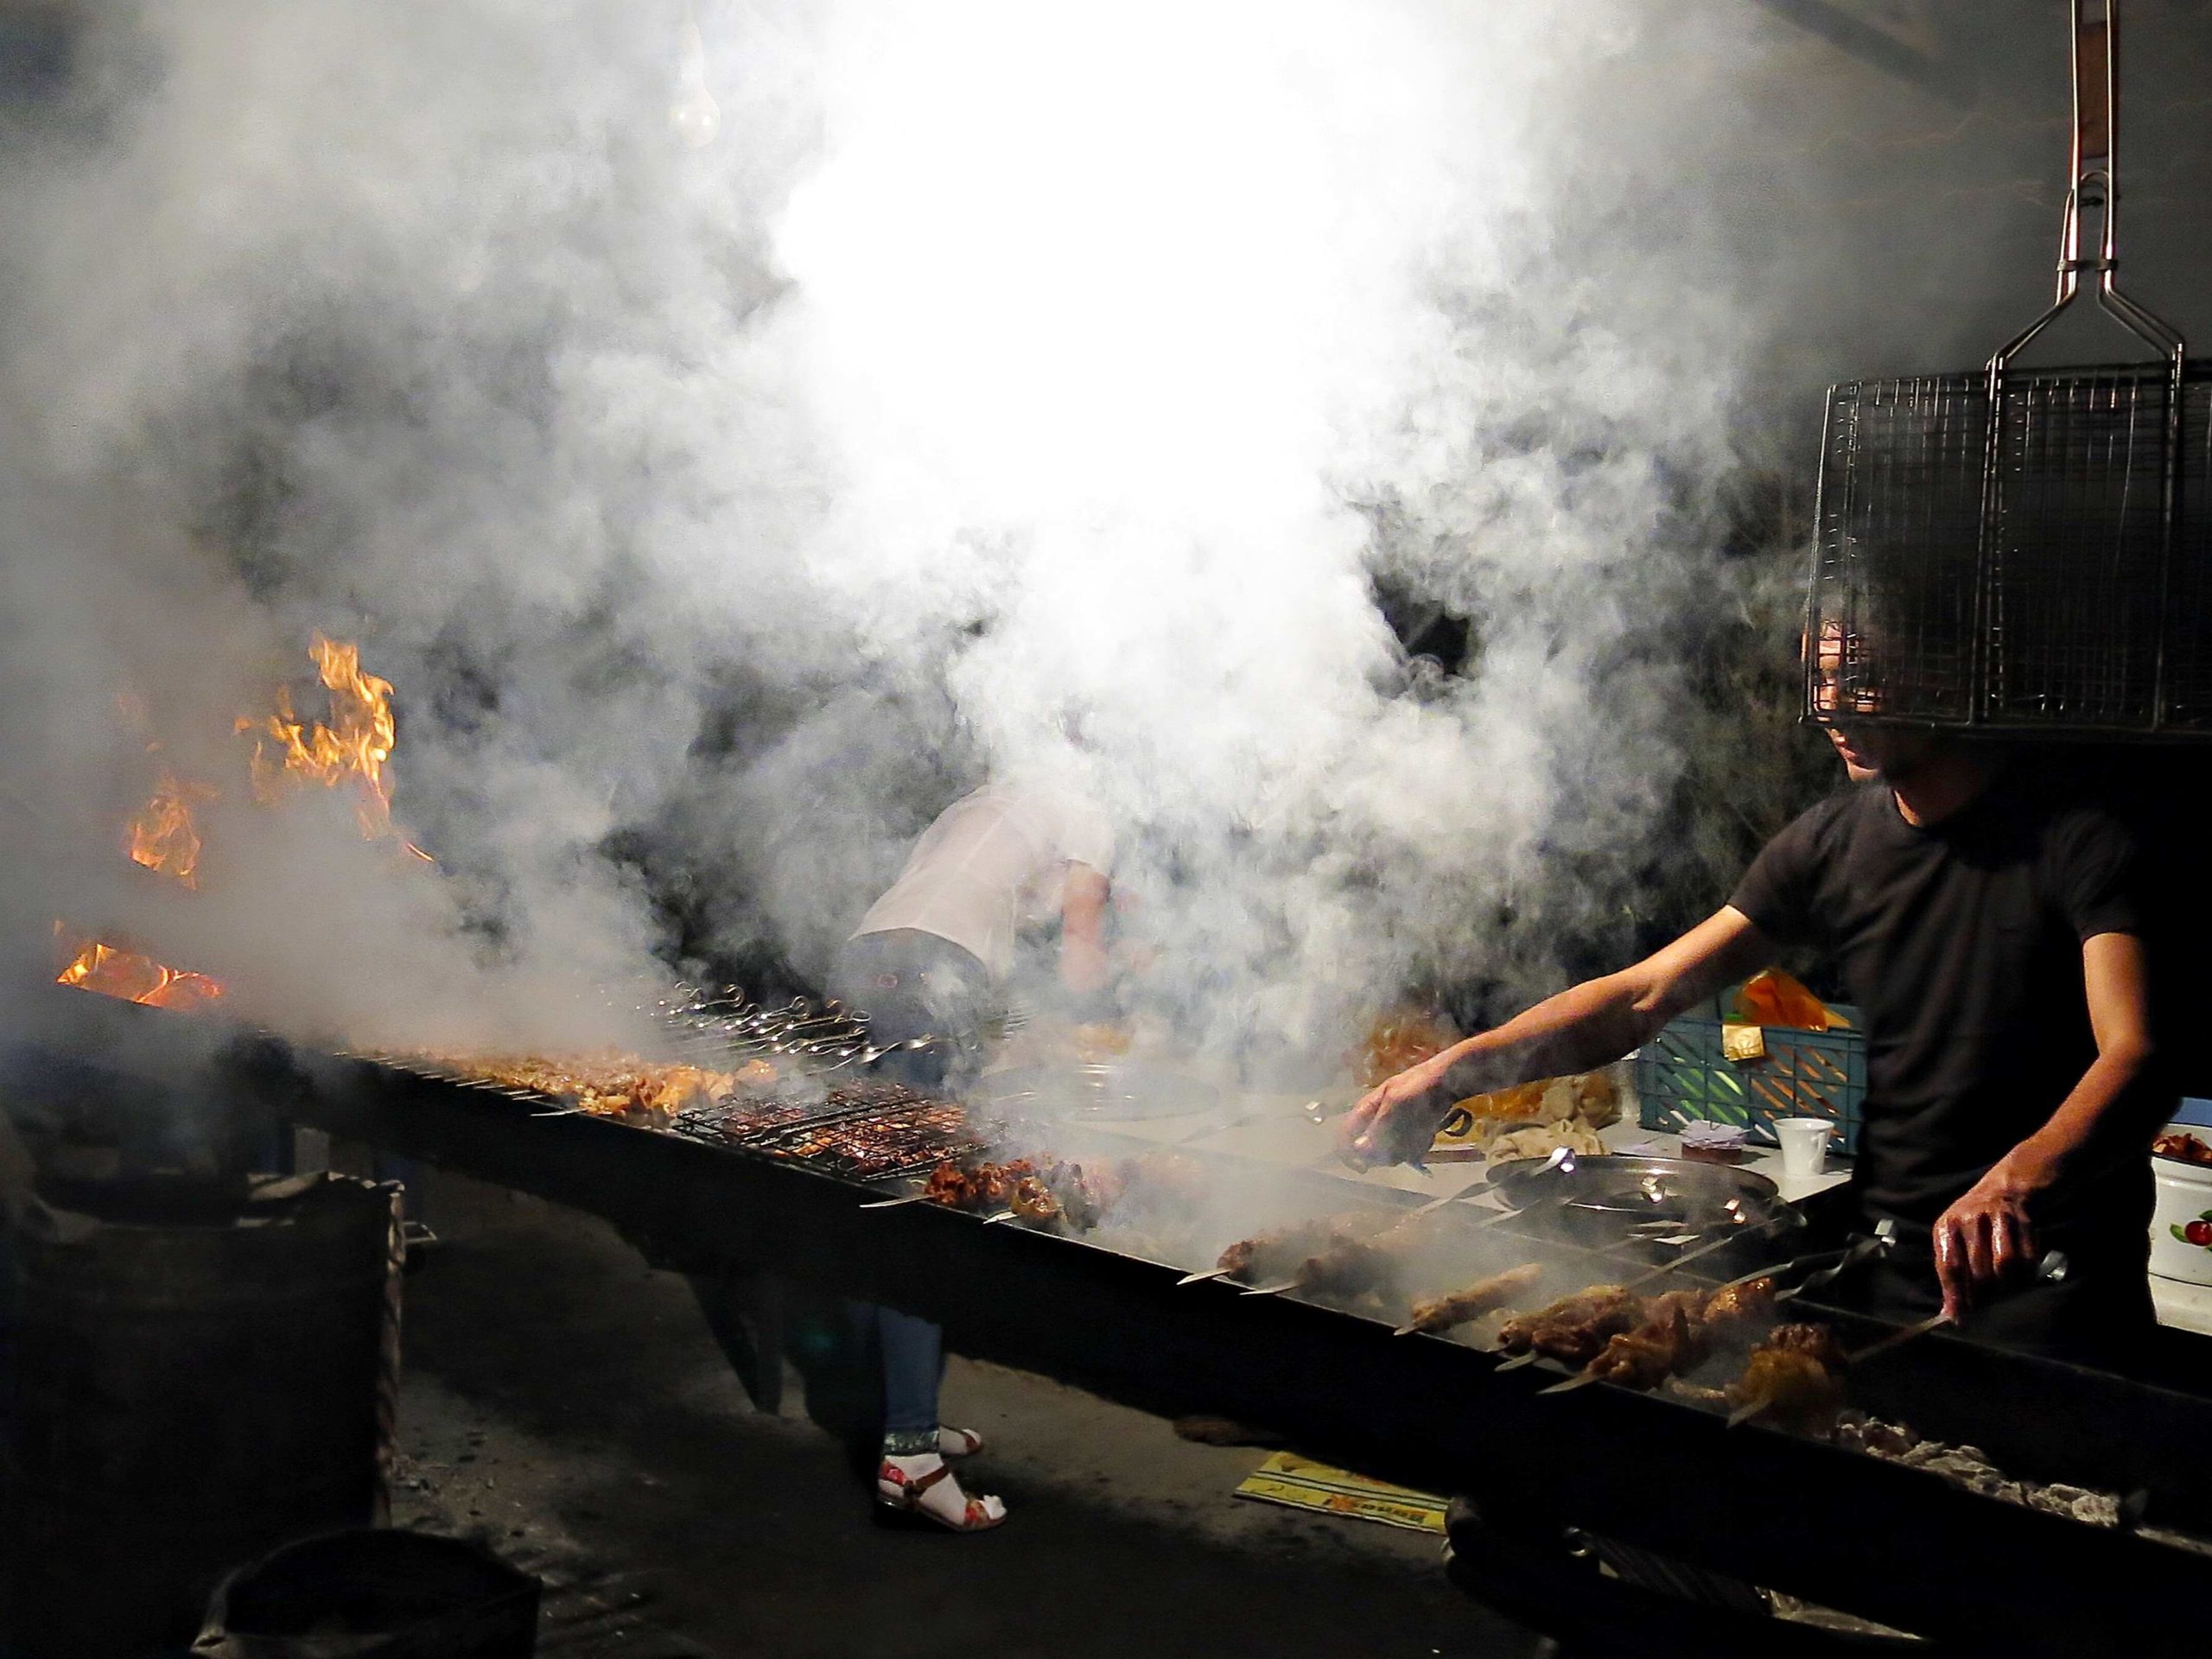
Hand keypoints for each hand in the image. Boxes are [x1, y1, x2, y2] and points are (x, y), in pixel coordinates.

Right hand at [1341, 1051, 1458, 1168]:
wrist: (1446, 1080)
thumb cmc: (1417, 1086)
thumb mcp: (1396, 1103)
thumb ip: (1378, 1128)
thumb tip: (1357, 1149)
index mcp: (1365, 1111)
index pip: (1344, 1137)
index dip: (1348, 1155)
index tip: (1364, 1168)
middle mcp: (1375, 1122)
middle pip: (1369, 1151)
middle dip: (1388, 1151)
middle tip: (1407, 1141)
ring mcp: (1392, 1129)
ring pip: (1391, 1153)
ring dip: (1407, 1148)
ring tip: (1421, 1131)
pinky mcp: (1408, 1134)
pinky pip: (1408, 1151)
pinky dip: (1418, 1145)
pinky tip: (1427, 1132)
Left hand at [1931, 1158, 2048, 1320]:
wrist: (2003, 1190)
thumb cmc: (1970, 1224)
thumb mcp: (1951, 1239)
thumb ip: (1950, 1275)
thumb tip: (1950, 1314)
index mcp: (1946, 1225)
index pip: (1949, 1267)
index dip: (1955, 1296)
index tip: (1958, 1319)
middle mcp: (1970, 1220)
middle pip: (1979, 1271)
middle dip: (1982, 1297)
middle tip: (1984, 1308)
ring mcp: (1999, 1219)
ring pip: (2005, 1266)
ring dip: (2005, 1288)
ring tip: (2002, 1294)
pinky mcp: (2024, 1223)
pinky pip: (2027, 1260)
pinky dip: (2025, 1277)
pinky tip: (2019, 1280)